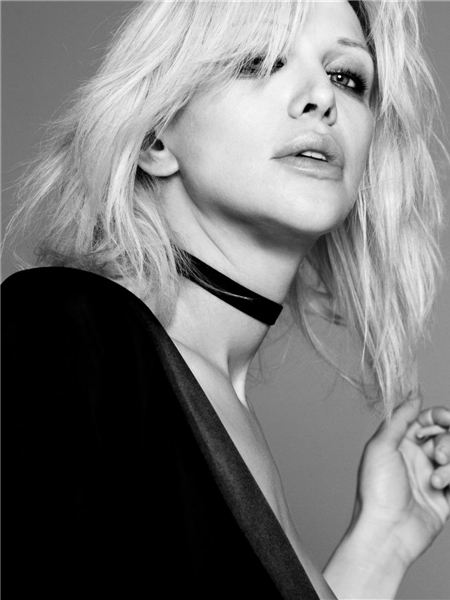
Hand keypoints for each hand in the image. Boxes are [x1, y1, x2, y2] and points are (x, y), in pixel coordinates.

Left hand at [354, 397, 449, 568]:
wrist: (387, 532)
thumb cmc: (377, 490)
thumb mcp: (381, 446)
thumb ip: (399, 418)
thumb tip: (414, 394)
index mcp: (400, 442)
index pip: (427, 419)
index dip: (439, 416)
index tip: (447, 418)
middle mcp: (417, 457)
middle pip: (446, 436)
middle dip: (447, 441)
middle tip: (438, 455)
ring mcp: (433, 477)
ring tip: (435, 479)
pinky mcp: (446, 498)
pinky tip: (441, 486)